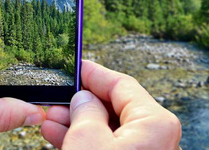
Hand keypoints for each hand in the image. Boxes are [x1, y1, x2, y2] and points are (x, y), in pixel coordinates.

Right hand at [41, 60, 180, 148]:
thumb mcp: (87, 140)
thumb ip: (85, 110)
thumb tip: (83, 98)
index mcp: (155, 123)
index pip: (121, 84)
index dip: (94, 74)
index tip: (77, 67)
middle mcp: (156, 136)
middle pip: (114, 106)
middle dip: (81, 102)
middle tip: (58, 99)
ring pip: (109, 128)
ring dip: (78, 123)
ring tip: (52, 120)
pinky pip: (109, 145)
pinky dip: (86, 140)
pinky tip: (60, 135)